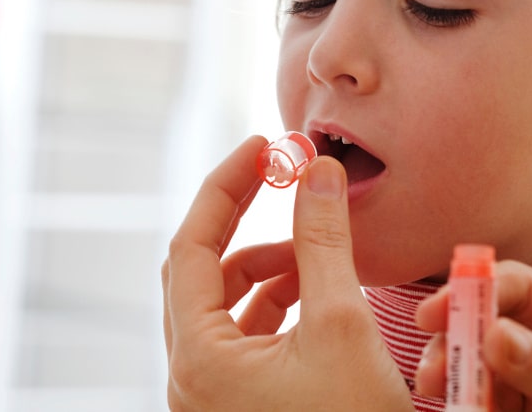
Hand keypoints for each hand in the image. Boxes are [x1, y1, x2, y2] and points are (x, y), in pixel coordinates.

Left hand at [162, 136, 412, 410]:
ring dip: (269, 267)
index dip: (224, 187)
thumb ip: (324, 241)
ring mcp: (216, 397)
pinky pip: (248, 338)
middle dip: (246, 223)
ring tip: (318, 252)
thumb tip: (316, 172)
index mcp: (198, 359)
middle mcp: (194, 379)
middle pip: (202, 274)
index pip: (190, 246)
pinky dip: (279, 305)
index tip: (263, 147)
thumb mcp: (341, 325)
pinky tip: (320, 294)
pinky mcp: (244, 408)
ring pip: (227, 308)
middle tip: (286, 181)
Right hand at [414, 260, 531, 411]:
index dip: (475, 289)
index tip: (436, 313)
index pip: (522, 288)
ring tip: (437, 395)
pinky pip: (479, 405)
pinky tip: (460, 411)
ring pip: (473, 368)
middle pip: (485, 324)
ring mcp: (530, 385)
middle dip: (452, 340)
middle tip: (431, 372)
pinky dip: (463, 407)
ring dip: (449, 379)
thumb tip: (496, 336)